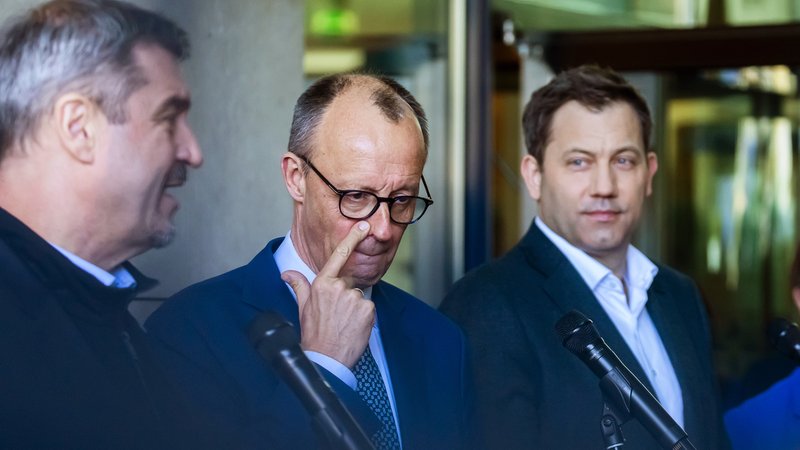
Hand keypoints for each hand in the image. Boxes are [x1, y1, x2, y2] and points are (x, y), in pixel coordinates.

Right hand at [281, 221, 374, 368]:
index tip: (363, 227)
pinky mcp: (368, 309)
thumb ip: (299, 285)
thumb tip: (287, 273)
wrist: (326, 357)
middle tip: (336, 314)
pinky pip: (368, 307)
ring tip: (343, 322)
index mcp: (322, 283)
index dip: (352, 238)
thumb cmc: (314, 333)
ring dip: (354, 307)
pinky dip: (364, 316)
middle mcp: (339, 288)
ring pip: (359, 296)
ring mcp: (354, 298)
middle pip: (349, 282)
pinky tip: (353, 326)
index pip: (339, 255)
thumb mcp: (303, 306)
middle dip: (345, 294)